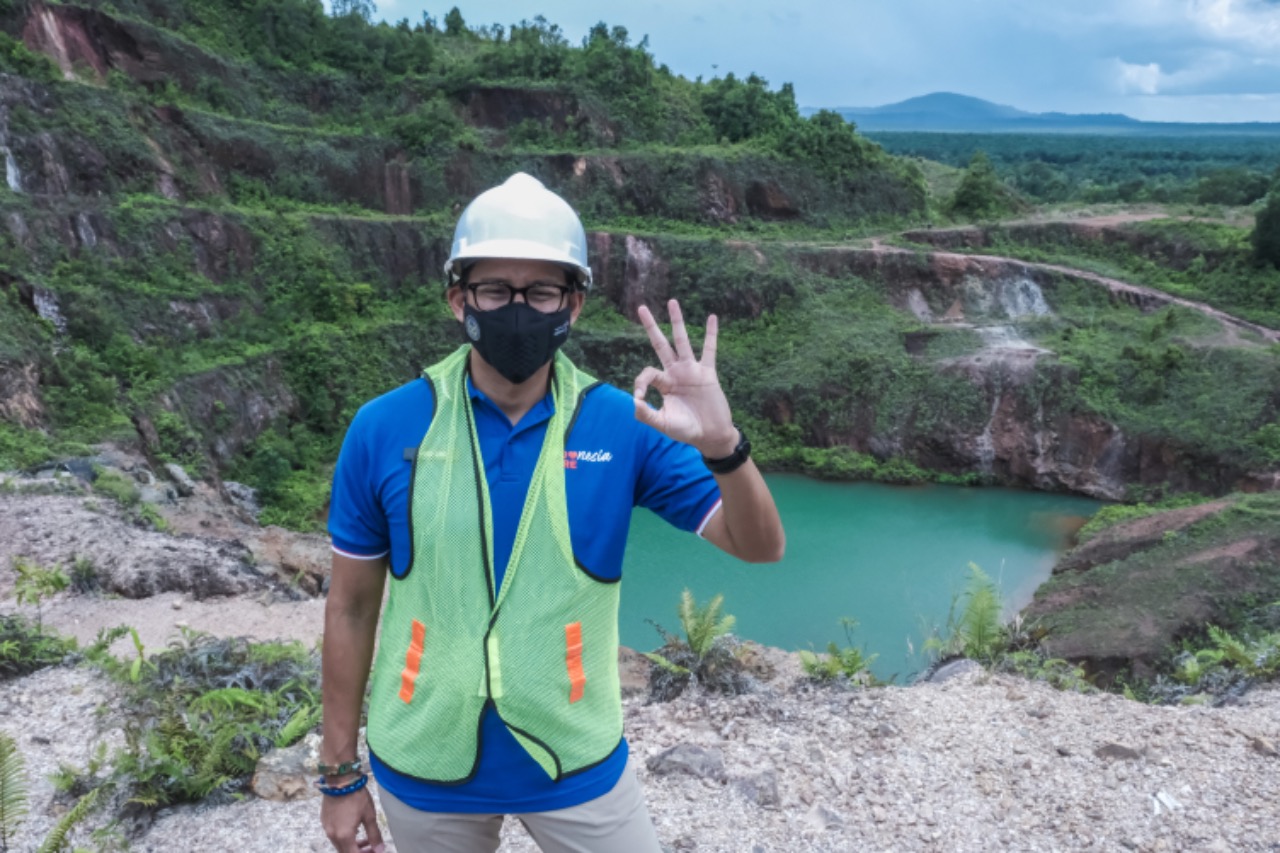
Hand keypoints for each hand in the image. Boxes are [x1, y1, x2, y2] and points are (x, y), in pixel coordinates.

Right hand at [321, 786, 384, 852]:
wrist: (340, 780)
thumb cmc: (357, 797)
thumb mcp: (369, 816)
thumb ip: (374, 835)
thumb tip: (380, 850)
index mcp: (344, 836)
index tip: (375, 851)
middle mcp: (332, 835)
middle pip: (345, 852)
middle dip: (359, 852)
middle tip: (371, 847)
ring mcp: (326, 828)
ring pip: (339, 845)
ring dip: (352, 845)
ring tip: (365, 839)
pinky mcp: (324, 821)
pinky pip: (334, 836)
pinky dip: (345, 837)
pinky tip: (354, 829)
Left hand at [633, 300, 737, 457]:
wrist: (711, 435)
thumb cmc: (686, 430)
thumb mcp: (662, 424)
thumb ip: (646, 414)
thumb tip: (634, 401)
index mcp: (664, 384)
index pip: (648, 373)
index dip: (640, 382)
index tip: (640, 398)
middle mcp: (676, 373)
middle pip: (661, 344)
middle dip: (651, 327)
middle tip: (641, 308)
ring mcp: (692, 371)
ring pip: (682, 341)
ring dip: (677, 322)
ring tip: (672, 302)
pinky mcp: (708, 373)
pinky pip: (709, 350)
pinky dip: (711, 334)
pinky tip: (712, 318)